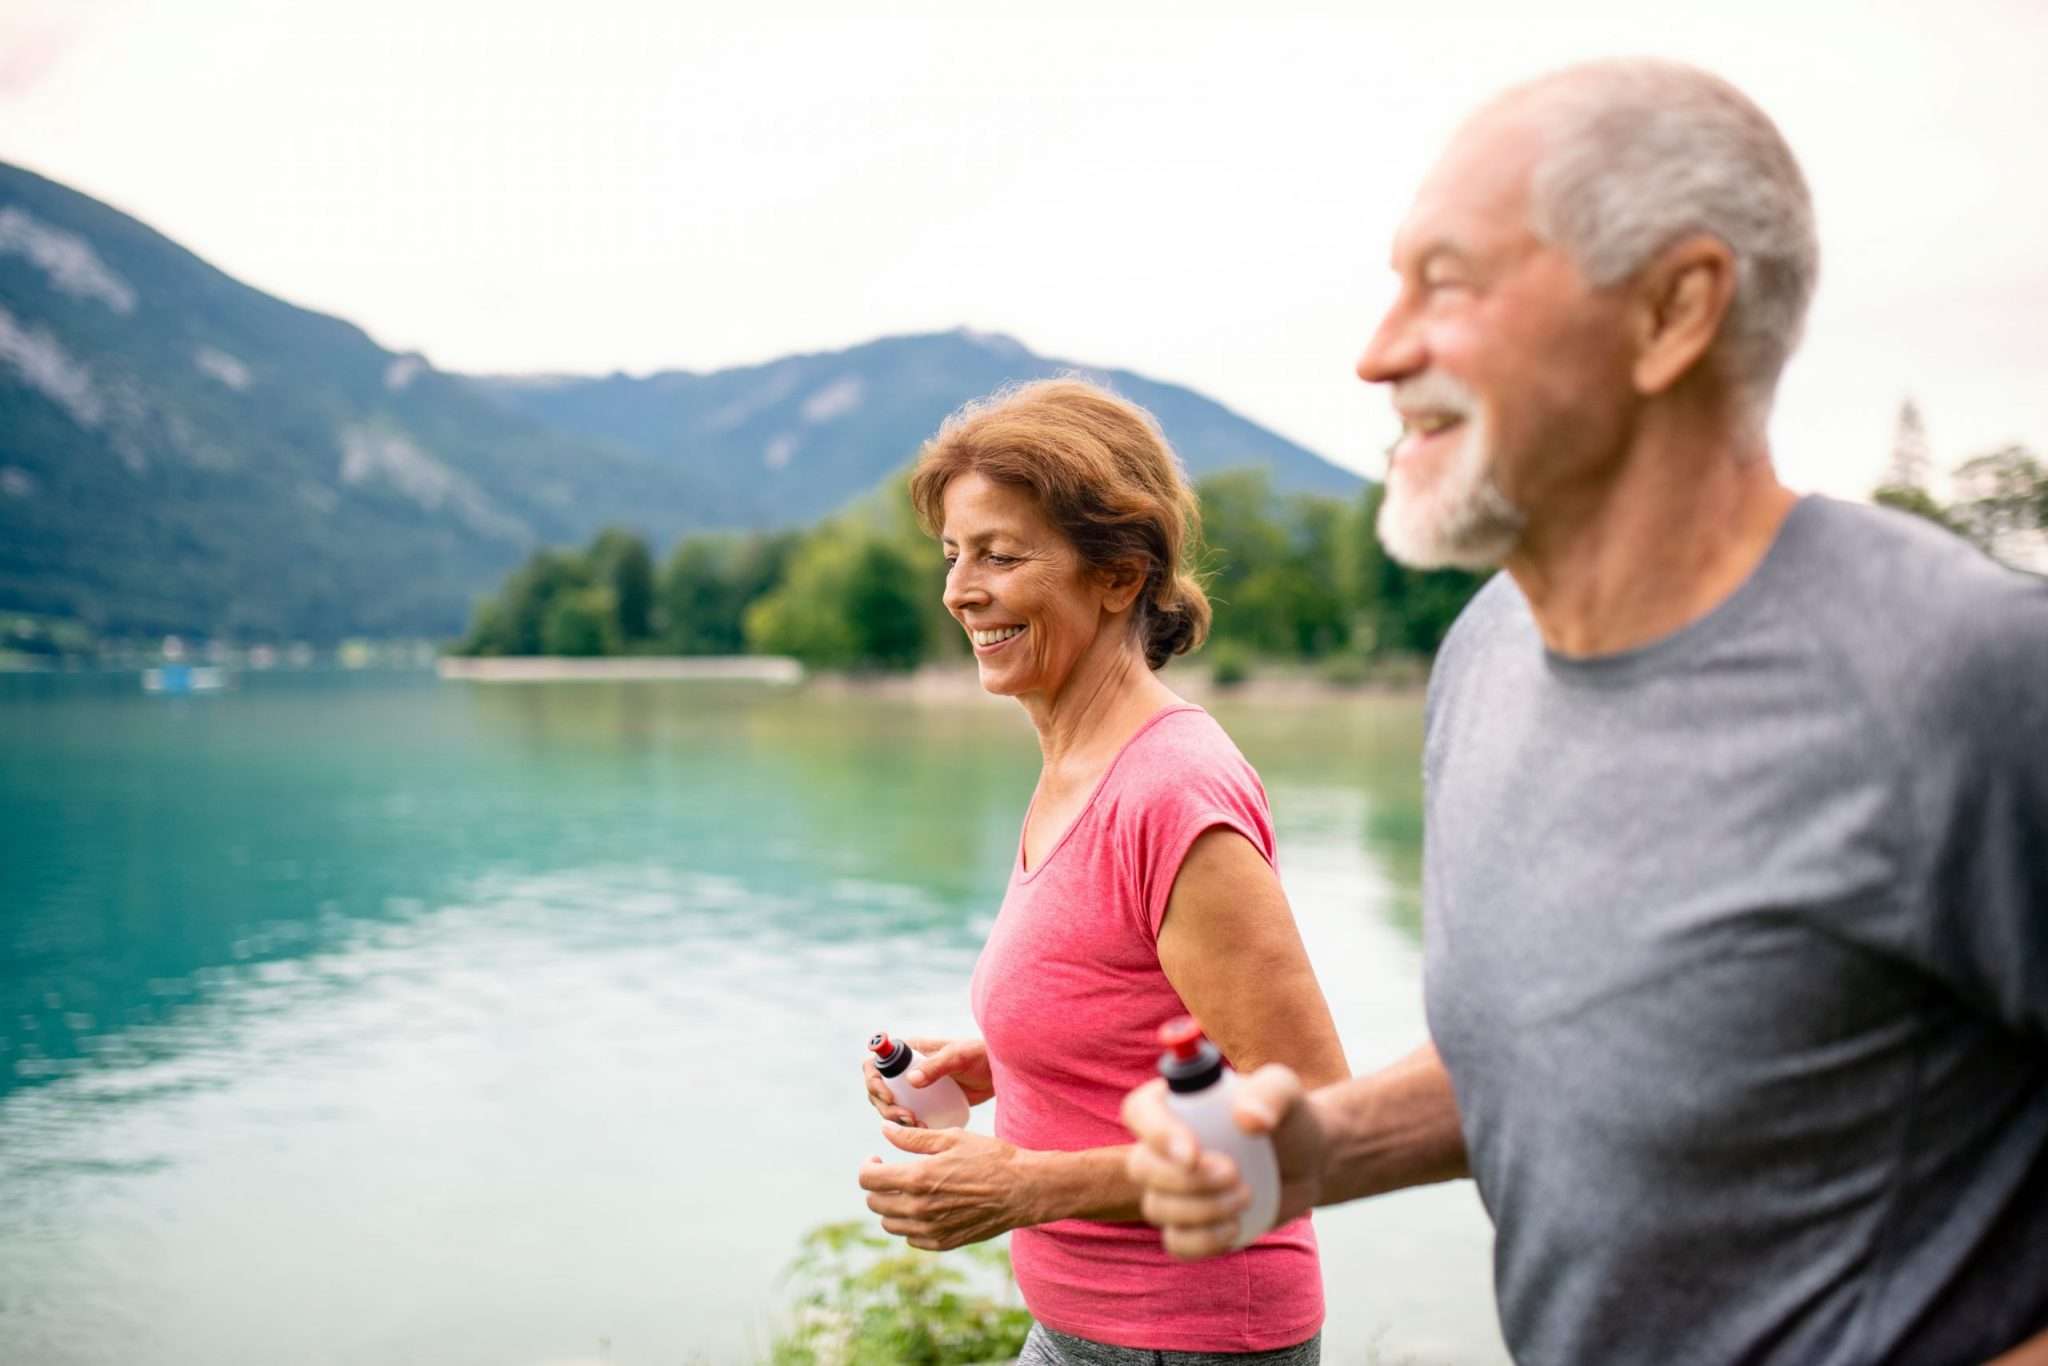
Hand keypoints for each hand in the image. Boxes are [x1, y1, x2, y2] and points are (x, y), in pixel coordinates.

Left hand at [858, 1123, 1036, 1250]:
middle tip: (891, 1172)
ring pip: (890, 1224)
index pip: (869, 1180)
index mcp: (918, 1178)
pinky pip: (911, 1238)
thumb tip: (885, 1131)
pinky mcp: (944, 1243)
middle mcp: (919, 1209)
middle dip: (877, 1186)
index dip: (867, 1167)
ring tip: (907, 1191)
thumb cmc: (991, 1158)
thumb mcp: (952, 1138)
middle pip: (875, 1203)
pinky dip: (910, 1224)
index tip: (878, 1159)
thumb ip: (913, 1138)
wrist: (1024, 1189)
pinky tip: (924, 1208)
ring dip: (891, 1207)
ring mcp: (931, 1229)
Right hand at [862, 1036, 994, 1126]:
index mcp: (908, 1052)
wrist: (998, 1072)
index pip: (875, 1064)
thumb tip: (911, 1080)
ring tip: (917, 1124)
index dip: (873, 1081)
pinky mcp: (926, 1103)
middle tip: (908, 1117)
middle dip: (886, 1106)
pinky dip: (908, 1126)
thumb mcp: (958, 1057)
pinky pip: (908, 1116)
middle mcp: (907, 1069)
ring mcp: (915, 1088)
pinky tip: (921, 1130)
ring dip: (895, 1118)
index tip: (889, 1096)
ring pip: (891, 1105)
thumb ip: (936, 1065)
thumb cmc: (980, 1056)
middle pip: (879, 1090)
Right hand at [1120, 1063, 1326, 1260]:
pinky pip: (1175, 1242)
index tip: (1193, 1155)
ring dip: (1202, 1209)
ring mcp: (1173, 1189)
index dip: (1156, 1133)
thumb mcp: (1285, 1091)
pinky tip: (1235, 1227)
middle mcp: (1164, 1146)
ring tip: (1247, 1194)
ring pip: (1156, 1208)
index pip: (1139, 1111)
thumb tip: (1247, 1118)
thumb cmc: (1288, 1117)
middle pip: (1140, 1166)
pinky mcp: (1190, 1225)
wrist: (1307, 1162)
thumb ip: (1268, 1093)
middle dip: (1186, 1180)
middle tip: (1234, 1174)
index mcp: (1175, 1103)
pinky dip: (1203, 1241)